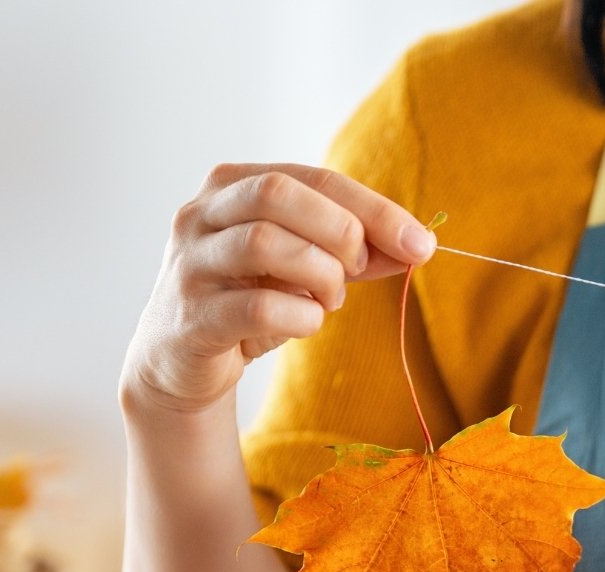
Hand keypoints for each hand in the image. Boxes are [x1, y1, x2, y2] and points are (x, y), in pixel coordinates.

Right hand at [122, 163, 434, 415]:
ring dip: (320, 276)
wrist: (183, 359)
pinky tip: (305, 323)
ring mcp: (190, 262)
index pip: (315, 178)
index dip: (374, 209)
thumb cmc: (251, 299)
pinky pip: (260, 307)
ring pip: (265, 243)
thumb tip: (418, 245)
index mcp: (234, 185)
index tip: (422, 244)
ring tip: (328, 300)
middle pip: (278, 194)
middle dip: (339, 231)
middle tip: (357, 268)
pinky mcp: (192, 315)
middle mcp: (201, 213)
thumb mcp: (309, 267)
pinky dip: (302, 317)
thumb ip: (358, 251)